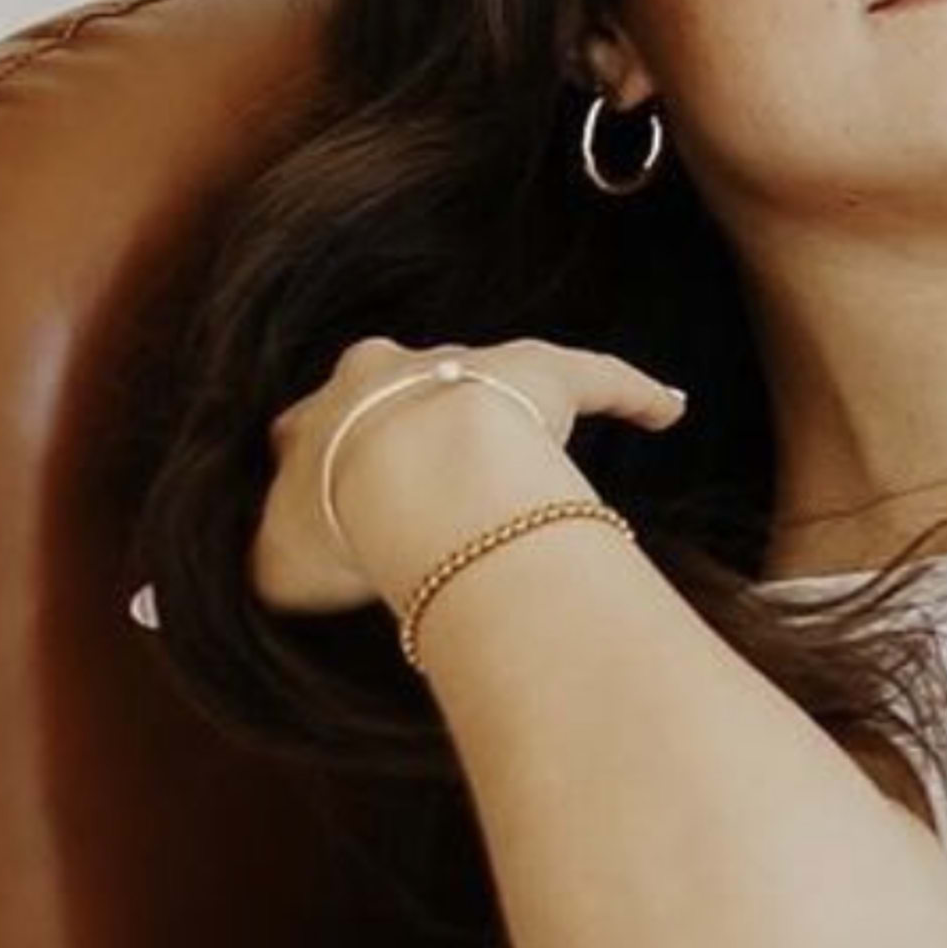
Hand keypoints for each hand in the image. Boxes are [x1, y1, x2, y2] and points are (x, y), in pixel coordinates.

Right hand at [251, 333, 688, 620]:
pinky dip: (638, 394)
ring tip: (528, 452)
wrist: (411, 474)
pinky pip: (604, 378)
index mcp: (321, 416)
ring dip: (499, 408)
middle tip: (413, 466)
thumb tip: (275, 583)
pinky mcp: (547, 370)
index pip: (311, 427)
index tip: (335, 492)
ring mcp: (470, 364)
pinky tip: (671, 410)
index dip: (325, 460)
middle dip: (398, 416)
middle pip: (389, 382)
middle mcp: (388, 371)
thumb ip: (275, 568)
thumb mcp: (278, 567)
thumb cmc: (342, 523)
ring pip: (488, 375)